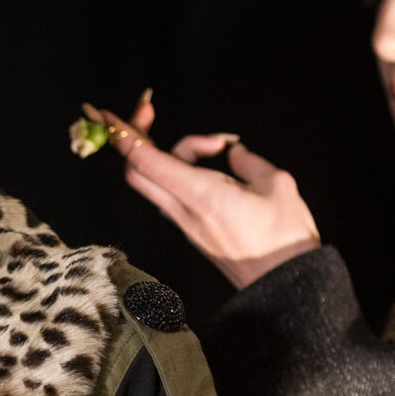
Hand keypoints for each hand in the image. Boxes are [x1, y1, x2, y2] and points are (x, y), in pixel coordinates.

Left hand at [83, 91, 320, 288]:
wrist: (283, 285)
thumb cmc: (285, 237)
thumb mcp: (277, 184)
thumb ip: (248, 161)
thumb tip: (233, 152)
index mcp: (202, 194)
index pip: (145, 161)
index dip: (123, 134)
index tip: (109, 112)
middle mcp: (184, 210)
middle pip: (137, 172)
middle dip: (134, 137)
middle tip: (149, 110)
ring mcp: (185, 223)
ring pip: (157, 180)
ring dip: (175, 152)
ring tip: (219, 146)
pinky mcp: (192, 231)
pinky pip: (174, 192)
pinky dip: (183, 170)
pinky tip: (215, 163)